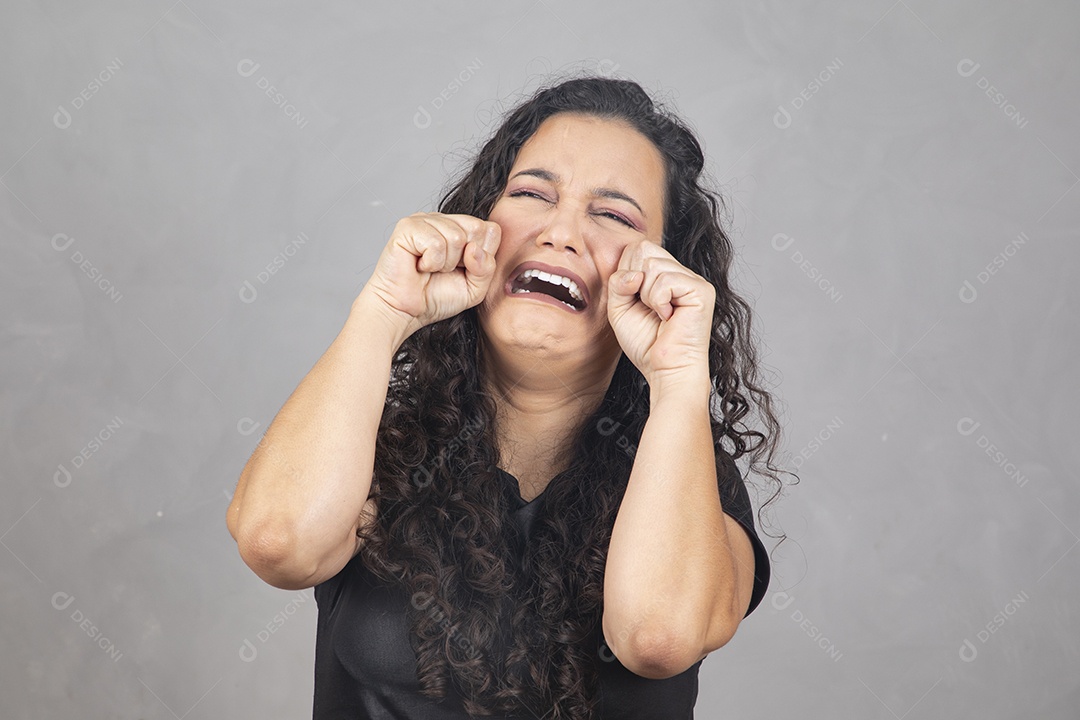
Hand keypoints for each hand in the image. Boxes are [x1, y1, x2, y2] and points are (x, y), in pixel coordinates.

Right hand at [360, 212, 500, 338]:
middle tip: (445, 270)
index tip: (463, 270)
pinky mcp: (408, 227)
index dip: (483, 256)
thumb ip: (487, 269)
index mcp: (461, 228)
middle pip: (477, 228)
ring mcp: (425, 220)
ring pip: (456, 237)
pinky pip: (436, 243)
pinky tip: (419, 266)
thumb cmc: (435, 298)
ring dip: (445, 263)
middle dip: (465, 259)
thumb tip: (474, 248)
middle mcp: (444, 220)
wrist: (405, 311)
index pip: (492, 230)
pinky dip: (431, 262)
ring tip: (430, 268)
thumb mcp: (474, 288)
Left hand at [605, 239, 714, 385]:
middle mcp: (680, 273)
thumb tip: (636, 273)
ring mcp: (693, 280)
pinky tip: (669, 317)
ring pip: (653, 264)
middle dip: (634, 281)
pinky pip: (666, 279)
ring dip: (647, 295)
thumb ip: (617, 283)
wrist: (665, 370)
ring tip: (659, 314)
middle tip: (646, 308)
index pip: (637, 248)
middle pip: (644, 248)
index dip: (626, 273)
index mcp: (663, 274)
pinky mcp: (701, 290)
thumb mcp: (619, 309)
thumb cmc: (646, 344)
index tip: (634, 301)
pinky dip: (658, 301)